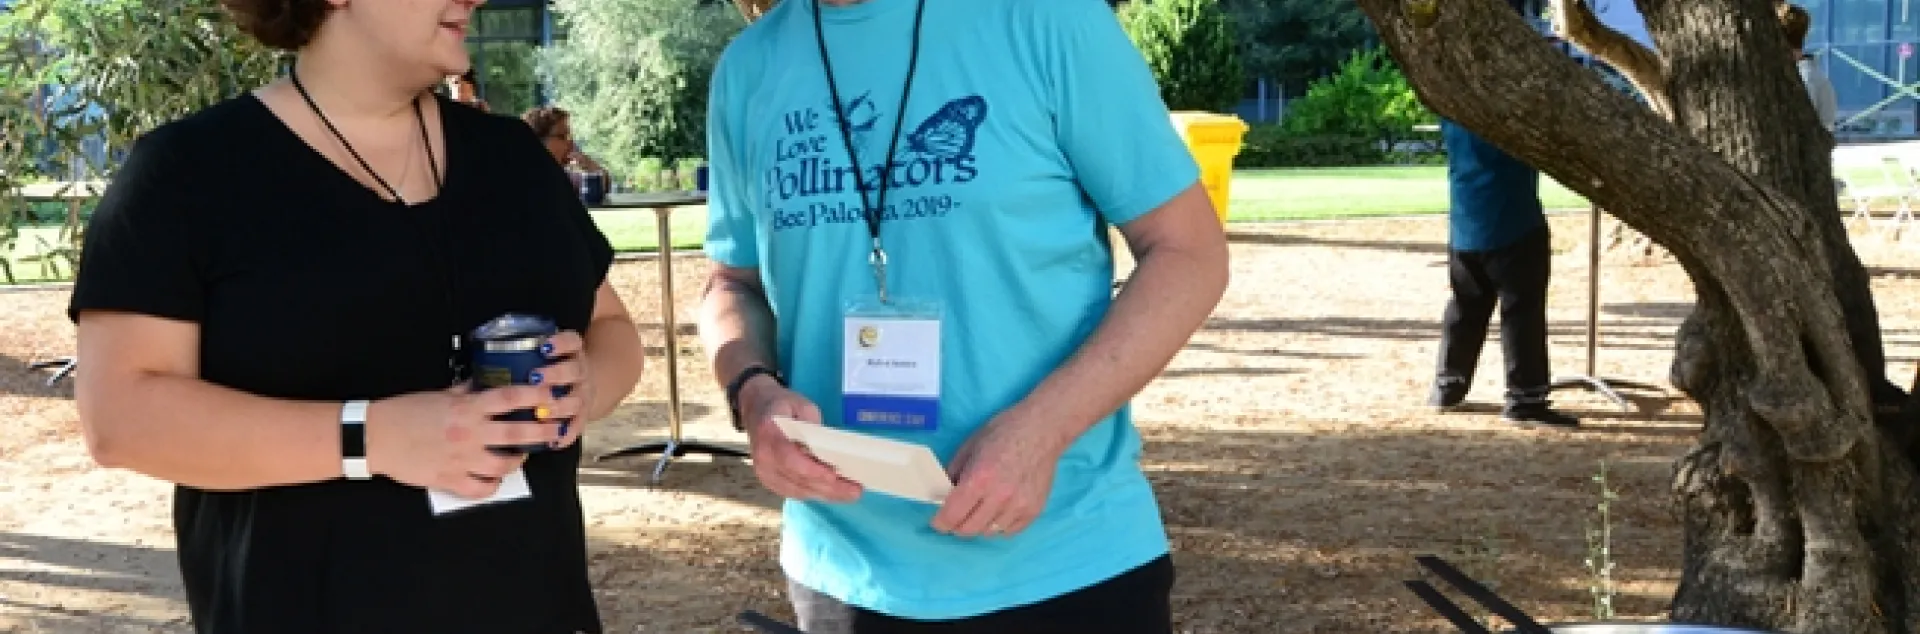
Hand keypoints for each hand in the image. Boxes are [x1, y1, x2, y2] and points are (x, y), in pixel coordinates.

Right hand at [364, 384, 563, 498]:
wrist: (374, 437)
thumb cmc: (404, 412)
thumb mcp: (438, 394)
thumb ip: (465, 391)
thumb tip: (484, 382)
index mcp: (466, 408)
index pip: (509, 398)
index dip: (535, 395)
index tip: (551, 395)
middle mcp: (469, 433)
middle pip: (517, 432)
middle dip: (542, 431)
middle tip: (555, 431)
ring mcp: (461, 459)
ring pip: (504, 464)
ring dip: (518, 460)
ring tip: (523, 455)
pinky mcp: (450, 480)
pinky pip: (482, 488)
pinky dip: (493, 484)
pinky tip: (495, 478)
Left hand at [532, 330, 592, 449]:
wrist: (580, 385)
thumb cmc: (550, 371)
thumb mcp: (544, 357)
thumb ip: (523, 357)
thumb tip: (484, 363)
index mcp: (571, 352)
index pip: (571, 341)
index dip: (560, 344)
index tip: (543, 348)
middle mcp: (580, 372)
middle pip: (574, 371)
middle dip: (555, 374)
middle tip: (535, 378)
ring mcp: (583, 394)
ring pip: (576, 400)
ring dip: (559, 406)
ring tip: (542, 413)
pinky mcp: (584, 415)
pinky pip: (578, 426)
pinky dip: (566, 434)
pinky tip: (553, 441)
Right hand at [738, 377, 861, 501]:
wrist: (756, 409)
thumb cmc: (782, 405)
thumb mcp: (801, 404)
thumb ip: (814, 424)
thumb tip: (828, 447)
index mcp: (769, 434)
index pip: (790, 459)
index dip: (812, 471)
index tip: (834, 477)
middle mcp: (763, 458)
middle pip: (798, 479)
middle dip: (829, 488)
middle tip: (855, 491)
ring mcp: (764, 472)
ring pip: (798, 490)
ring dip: (825, 494)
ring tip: (850, 493)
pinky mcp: (769, 481)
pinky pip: (794, 492)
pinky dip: (815, 493)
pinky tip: (834, 493)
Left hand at [931, 413, 1069, 537]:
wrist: (1042, 430)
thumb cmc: (1004, 432)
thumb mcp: (969, 447)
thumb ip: (954, 474)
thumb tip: (943, 495)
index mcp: (979, 479)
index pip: (952, 515)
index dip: (941, 522)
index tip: (939, 522)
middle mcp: (999, 497)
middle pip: (969, 529)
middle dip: (957, 525)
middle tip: (957, 516)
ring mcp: (1019, 506)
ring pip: (989, 532)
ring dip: (980, 524)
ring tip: (981, 509)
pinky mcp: (1034, 511)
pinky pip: (1009, 531)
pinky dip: (999, 525)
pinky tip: (999, 510)